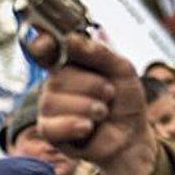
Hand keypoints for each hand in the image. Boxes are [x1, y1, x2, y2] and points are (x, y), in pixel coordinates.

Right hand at [28, 32, 157, 174]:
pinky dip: (75, 126)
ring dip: (89, 107)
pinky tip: (89, 127)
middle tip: (109, 94)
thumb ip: (99, 52)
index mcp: (69, 61)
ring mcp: (49, 106)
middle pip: (58, 77)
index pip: (46, 47)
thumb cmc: (124, 100)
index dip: (43, 44)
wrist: (131, 135)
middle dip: (93, 86)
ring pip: (53, 102)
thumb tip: (71, 39)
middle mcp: (55, 81)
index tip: (46, 43)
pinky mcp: (49, 131)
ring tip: (103, 112)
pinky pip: (51, 127)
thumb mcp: (122, 69)